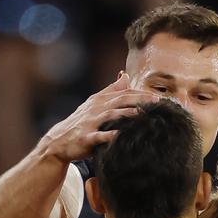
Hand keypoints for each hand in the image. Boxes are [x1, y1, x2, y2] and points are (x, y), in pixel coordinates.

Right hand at [40, 74, 158, 162]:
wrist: (59, 141)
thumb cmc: (81, 122)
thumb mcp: (95, 104)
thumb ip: (111, 90)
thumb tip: (125, 76)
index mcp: (99, 100)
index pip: (123, 92)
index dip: (141, 93)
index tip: (158, 97)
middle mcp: (95, 108)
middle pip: (119, 100)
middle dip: (138, 99)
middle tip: (157, 102)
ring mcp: (90, 123)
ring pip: (110, 115)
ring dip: (126, 114)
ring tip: (141, 114)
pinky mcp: (85, 138)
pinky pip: (98, 136)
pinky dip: (109, 136)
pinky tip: (120, 136)